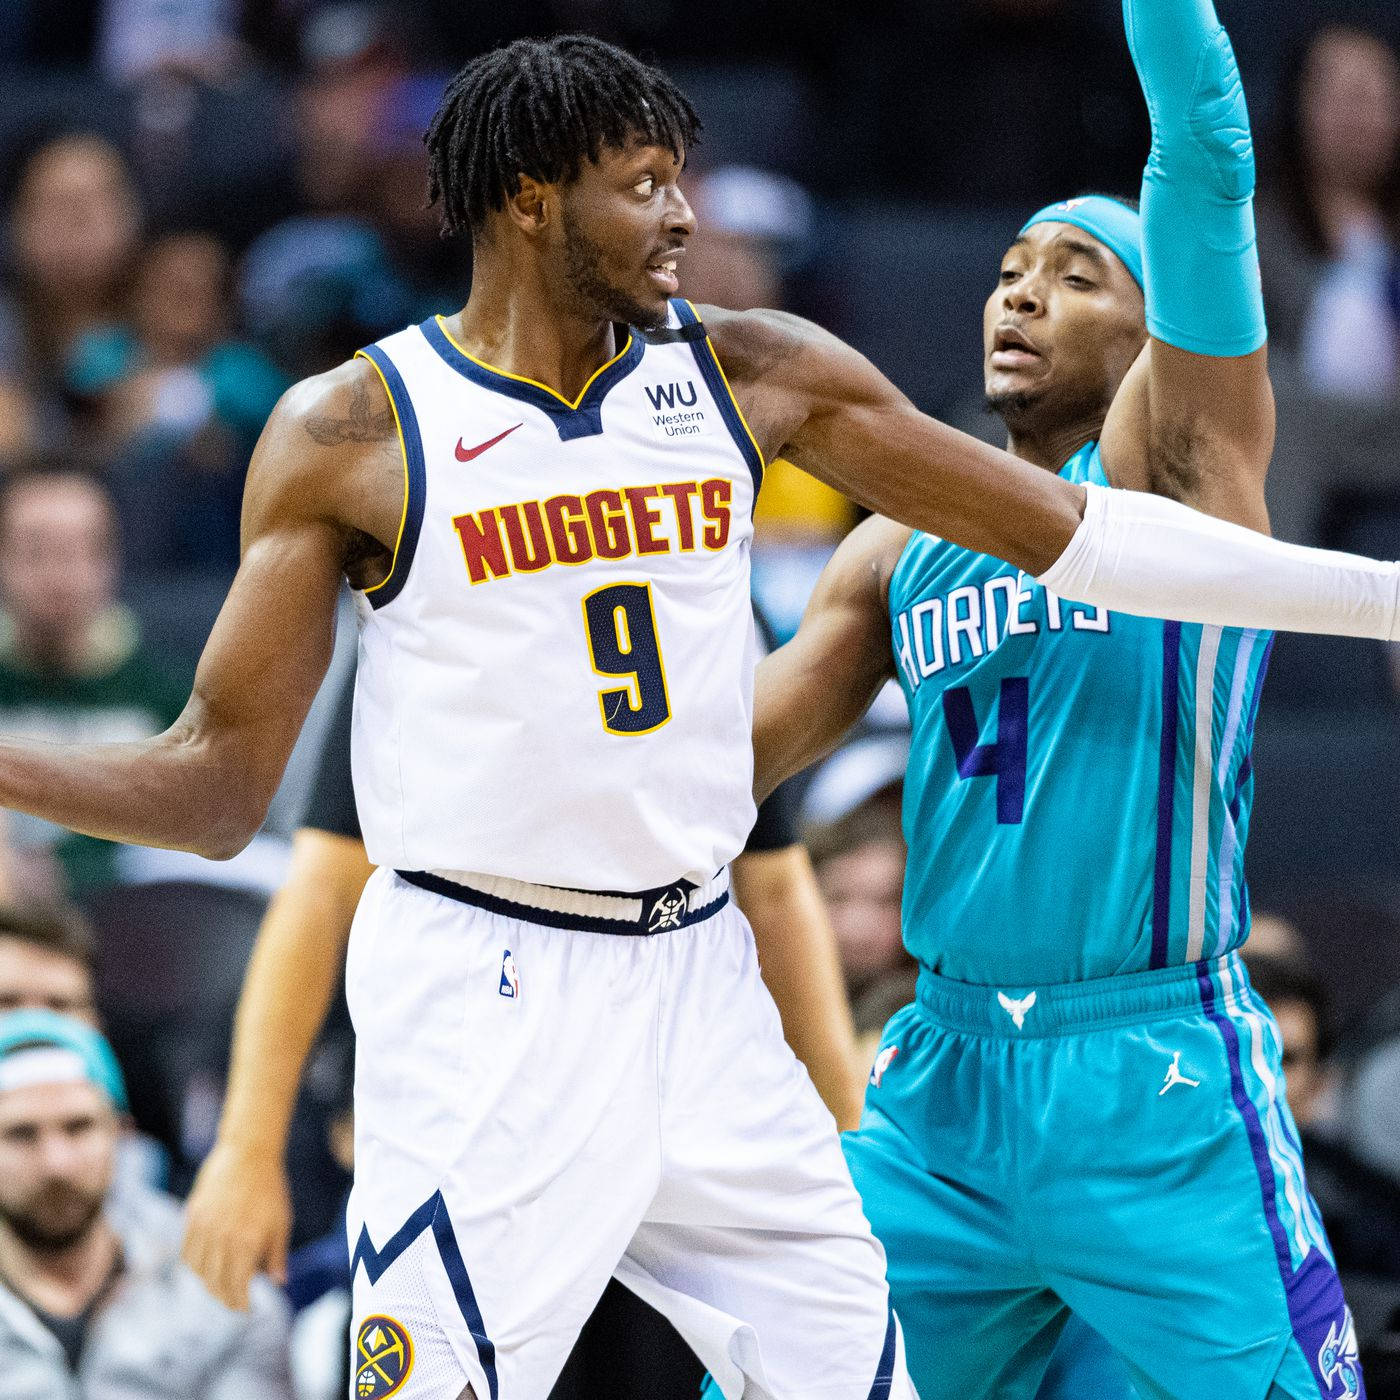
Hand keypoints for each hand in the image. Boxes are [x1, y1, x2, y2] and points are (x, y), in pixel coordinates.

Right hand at [182, 1140, 291, 1310]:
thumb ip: (276, 1255)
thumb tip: (278, 1282)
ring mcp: (204, 1228)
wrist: (248, 1154)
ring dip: (208, 1284)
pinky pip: (187, 1253)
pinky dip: (194, 1266)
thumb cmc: (270, 1189)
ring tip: (221, 1286)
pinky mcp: (192, 1217)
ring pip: (198, 1271)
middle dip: (225, 1298)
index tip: (246, 1310)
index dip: (240, 1304)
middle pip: (215, 1283)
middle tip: (234, 1302)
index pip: (237, 1287)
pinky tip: (206, 1267)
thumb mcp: (281, 1222)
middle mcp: (222, 1238)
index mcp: (246, 1242)